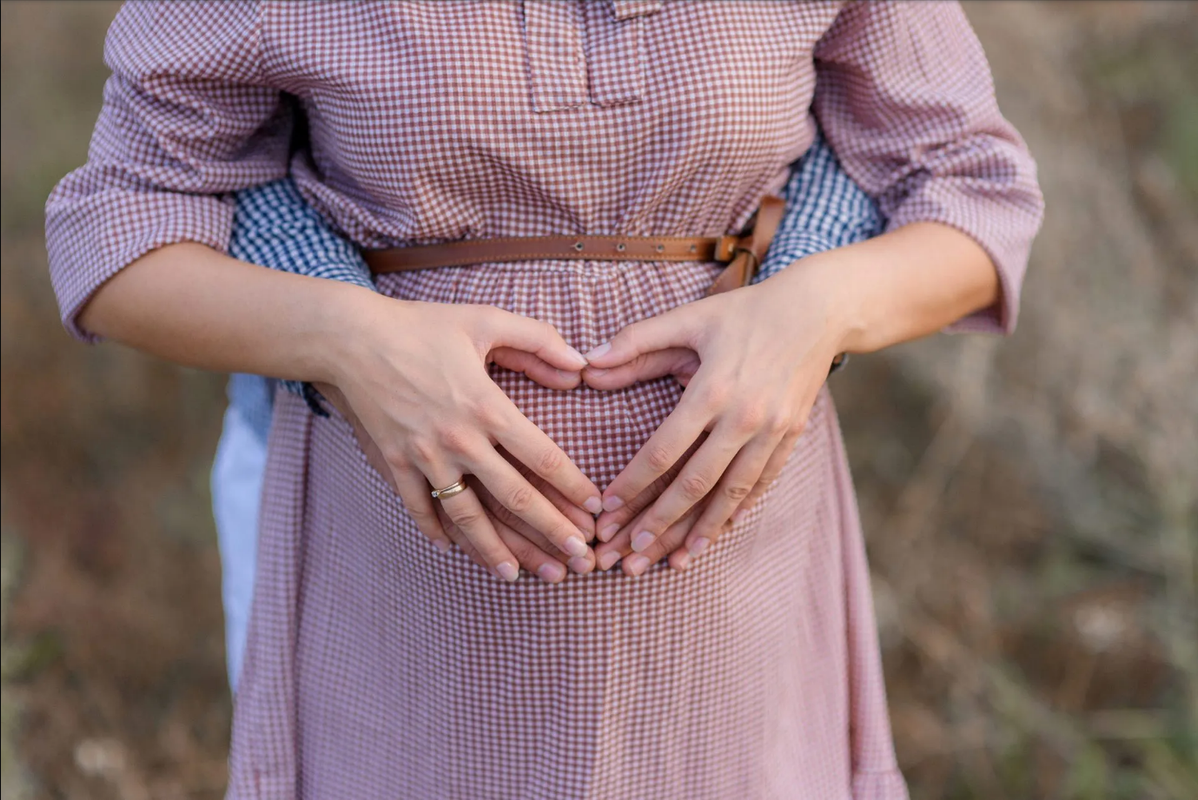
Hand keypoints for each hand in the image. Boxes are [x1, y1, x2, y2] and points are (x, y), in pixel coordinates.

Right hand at [321, 294, 602, 580]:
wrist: (350, 338)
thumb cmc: (421, 326)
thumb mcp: (485, 320)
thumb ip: (538, 339)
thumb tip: (581, 365)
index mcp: (488, 407)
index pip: (543, 457)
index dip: (574, 487)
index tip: (596, 510)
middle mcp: (460, 439)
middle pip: (515, 496)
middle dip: (551, 532)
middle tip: (579, 560)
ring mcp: (424, 456)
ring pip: (467, 515)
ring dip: (495, 549)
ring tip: (518, 576)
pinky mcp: (394, 463)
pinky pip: (418, 507)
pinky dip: (436, 531)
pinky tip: (453, 550)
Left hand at [583, 261, 845, 573]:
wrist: (818, 311)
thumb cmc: (744, 312)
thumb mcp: (689, 317)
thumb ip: (635, 341)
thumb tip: (586, 363)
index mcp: (712, 389)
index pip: (664, 450)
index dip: (632, 484)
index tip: (605, 510)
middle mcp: (744, 418)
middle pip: (695, 484)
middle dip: (658, 524)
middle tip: (629, 556)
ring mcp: (772, 432)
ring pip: (731, 495)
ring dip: (700, 532)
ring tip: (673, 562)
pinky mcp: (791, 437)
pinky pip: (762, 485)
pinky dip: (738, 513)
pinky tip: (718, 535)